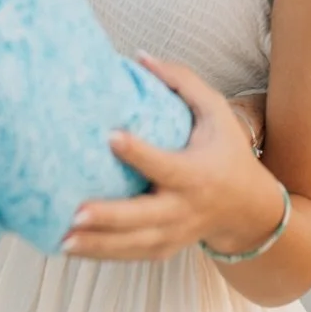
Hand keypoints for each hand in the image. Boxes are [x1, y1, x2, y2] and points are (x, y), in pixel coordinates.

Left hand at [63, 55, 286, 262]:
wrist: (248, 208)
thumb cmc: (227, 149)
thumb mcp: (216, 110)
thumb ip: (182, 82)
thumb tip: (139, 56)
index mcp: (197, 173)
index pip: (165, 164)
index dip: (139, 152)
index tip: (110, 136)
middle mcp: (185, 208)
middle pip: (144, 217)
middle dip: (110, 217)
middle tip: (75, 212)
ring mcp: (174, 233)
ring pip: (133, 244)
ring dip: (97, 245)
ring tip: (62, 239)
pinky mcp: (164, 248)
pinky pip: (130, 255)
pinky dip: (101, 255)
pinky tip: (70, 248)